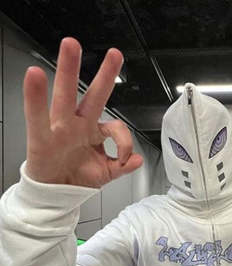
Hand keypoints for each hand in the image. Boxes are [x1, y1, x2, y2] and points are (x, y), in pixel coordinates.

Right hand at [24, 37, 142, 187]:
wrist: (55, 194)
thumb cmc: (77, 178)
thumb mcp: (105, 173)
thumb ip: (122, 166)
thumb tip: (137, 160)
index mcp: (94, 132)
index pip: (116, 127)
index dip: (124, 142)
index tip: (123, 159)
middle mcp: (78, 125)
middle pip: (94, 96)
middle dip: (105, 75)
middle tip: (115, 54)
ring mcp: (60, 128)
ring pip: (66, 96)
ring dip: (69, 71)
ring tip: (71, 45)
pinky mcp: (41, 137)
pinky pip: (37, 115)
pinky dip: (35, 97)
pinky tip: (34, 75)